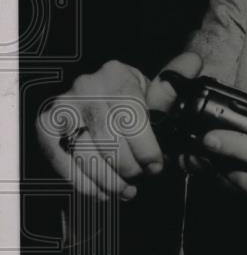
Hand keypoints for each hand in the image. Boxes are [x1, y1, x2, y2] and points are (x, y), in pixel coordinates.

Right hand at [36, 51, 201, 200]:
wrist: (94, 96)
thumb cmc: (129, 98)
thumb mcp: (151, 90)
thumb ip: (171, 86)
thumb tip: (193, 62)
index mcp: (116, 75)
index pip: (132, 118)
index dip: (146, 149)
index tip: (156, 165)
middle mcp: (86, 87)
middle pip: (109, 141)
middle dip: (130, 168)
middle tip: (141, 177)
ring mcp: (63, 107)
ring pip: (87, 156)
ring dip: (110, 181)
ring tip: (125, 189)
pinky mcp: (46, 127)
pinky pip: (64, 163)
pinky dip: (85, 184)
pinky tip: (103, 191)